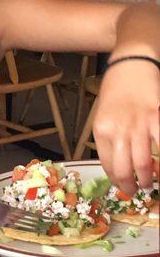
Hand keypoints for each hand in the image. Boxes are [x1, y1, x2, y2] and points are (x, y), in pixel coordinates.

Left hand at [93, 61, 159, 194]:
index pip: (107, 165)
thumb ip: (109, 140)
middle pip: (124, 169)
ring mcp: (138, 124)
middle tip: (137, 190)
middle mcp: (118, 130)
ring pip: (144, 164)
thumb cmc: (114, 93)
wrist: (129, 67)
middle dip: (131, 186)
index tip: (123, 186)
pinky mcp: (157, 117)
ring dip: (148, 180)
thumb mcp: (102, 117)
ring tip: (150, 182)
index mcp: (101, 130)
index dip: (116, 180)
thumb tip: (119, 167)